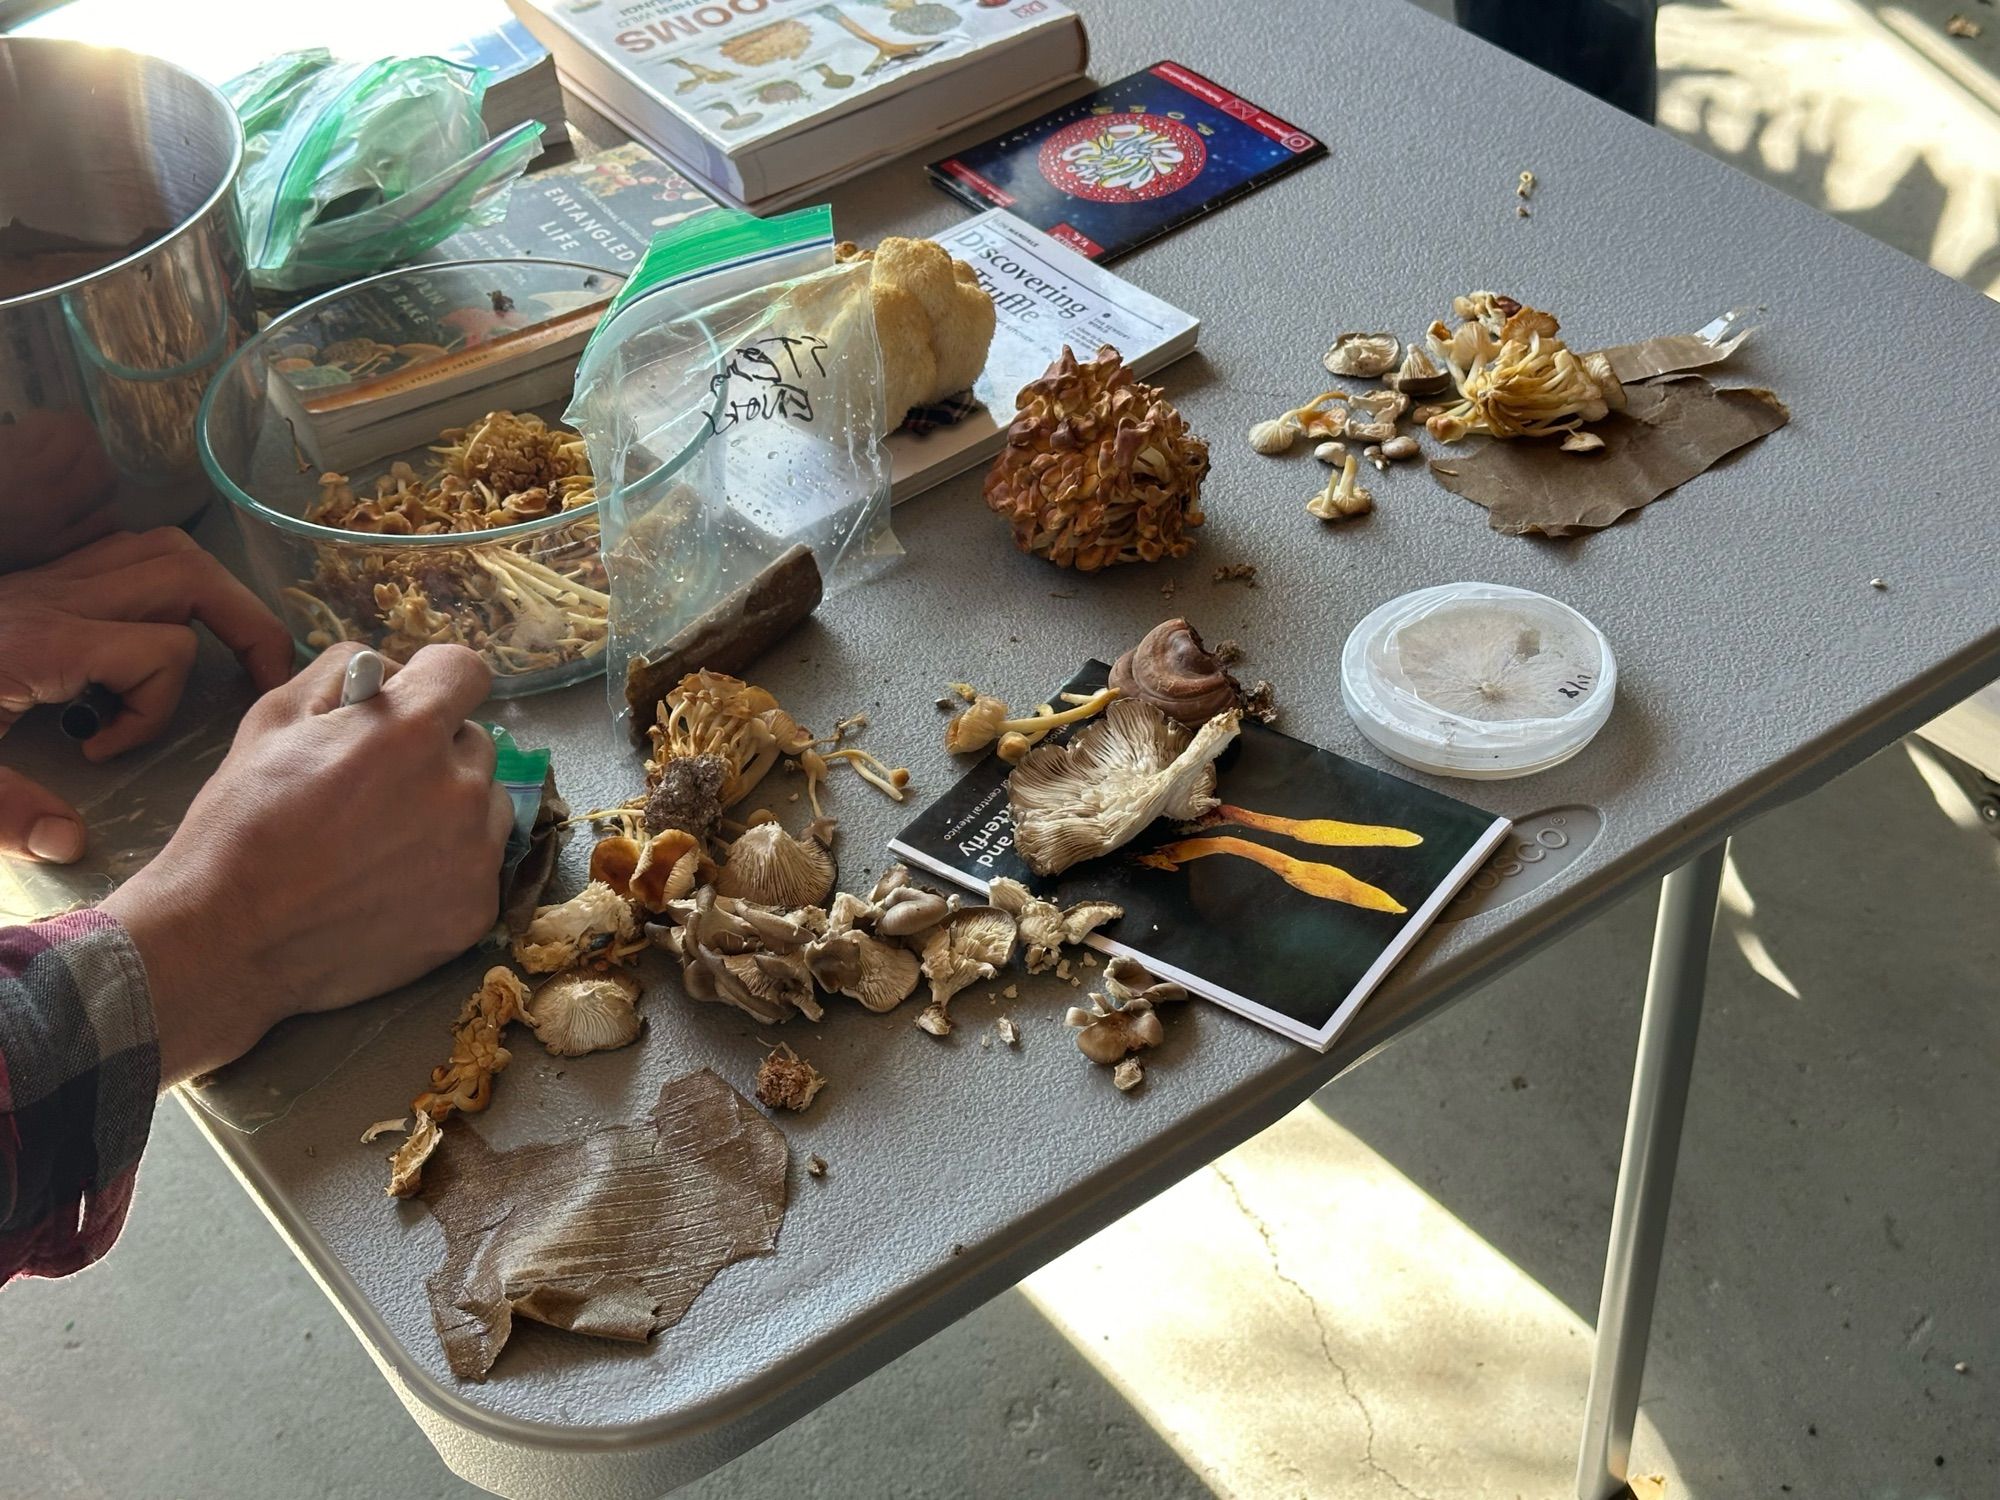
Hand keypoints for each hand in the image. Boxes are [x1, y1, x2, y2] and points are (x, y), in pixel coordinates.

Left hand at [0, 529, 292, 862]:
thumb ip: (6, 812)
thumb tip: (73, 841)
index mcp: (41, 644)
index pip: (163, 650)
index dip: (157, 708)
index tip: (98, 753)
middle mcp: (51, 597)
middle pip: (185, 570)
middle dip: (238, 619)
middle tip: (258, 674)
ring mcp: (41, 580)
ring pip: (157, 549)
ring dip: (204, 593)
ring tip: (222, 645)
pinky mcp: (29, 580)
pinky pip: (119, 554)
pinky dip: (157, 585)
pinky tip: (141, 634)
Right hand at [103, 643, 514, 1083]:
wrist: (229, 941)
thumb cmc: (241, 824)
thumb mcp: (273, 718)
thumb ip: (342, 672)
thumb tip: (389, 671)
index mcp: (412, 730)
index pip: (467, 671)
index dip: (434, 681)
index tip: (411, 700)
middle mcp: (459, 787)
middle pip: (474, 743)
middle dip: (434, 751)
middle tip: (377, 786)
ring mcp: (475, 854)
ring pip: (486, 805)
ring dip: (450, 809)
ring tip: (384, 840)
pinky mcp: (476, 910)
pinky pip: (479, 867)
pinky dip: (448, 869)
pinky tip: (391, 885)